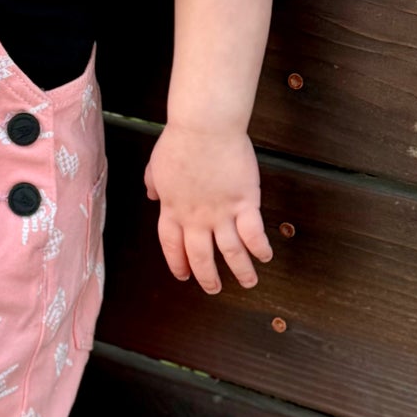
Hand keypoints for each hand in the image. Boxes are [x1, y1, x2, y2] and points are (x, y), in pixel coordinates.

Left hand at [143, 121, 273, 292]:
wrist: (204, 127)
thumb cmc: (180, 141)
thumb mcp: (156, 165)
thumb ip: (154, 183)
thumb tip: (151, 194)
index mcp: (172, 209)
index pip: (172, 245)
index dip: (177, 263)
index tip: (183, 274)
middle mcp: (196, 218)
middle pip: (201, 257)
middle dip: (207, 277)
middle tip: (213, 288)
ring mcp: (222, 213)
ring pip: (231, 253)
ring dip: (240, 271)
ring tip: (248, 282)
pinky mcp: (245, 203)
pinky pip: (254, 234)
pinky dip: (260, 249)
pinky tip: (265, 257)